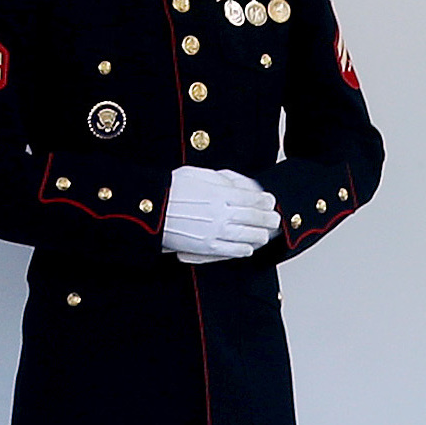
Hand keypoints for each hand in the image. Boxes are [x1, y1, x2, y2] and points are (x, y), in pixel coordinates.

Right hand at [160, 167, 279, 264]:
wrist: (150, 211)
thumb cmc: (170, 189)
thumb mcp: (197, 173)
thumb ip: (221, 179)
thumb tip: (238, 183)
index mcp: (220, 194)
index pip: (252, 198)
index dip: (264, 201)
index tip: (270, 201)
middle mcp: (222, 214)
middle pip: (255, 218)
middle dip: (268, 218)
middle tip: (274, 218)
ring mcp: (216, 233)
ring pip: (249, 236)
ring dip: (261, 235)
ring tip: (265, 234)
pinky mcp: (208, 248)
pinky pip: (234, 251)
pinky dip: (245, 249)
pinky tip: (248, 247)